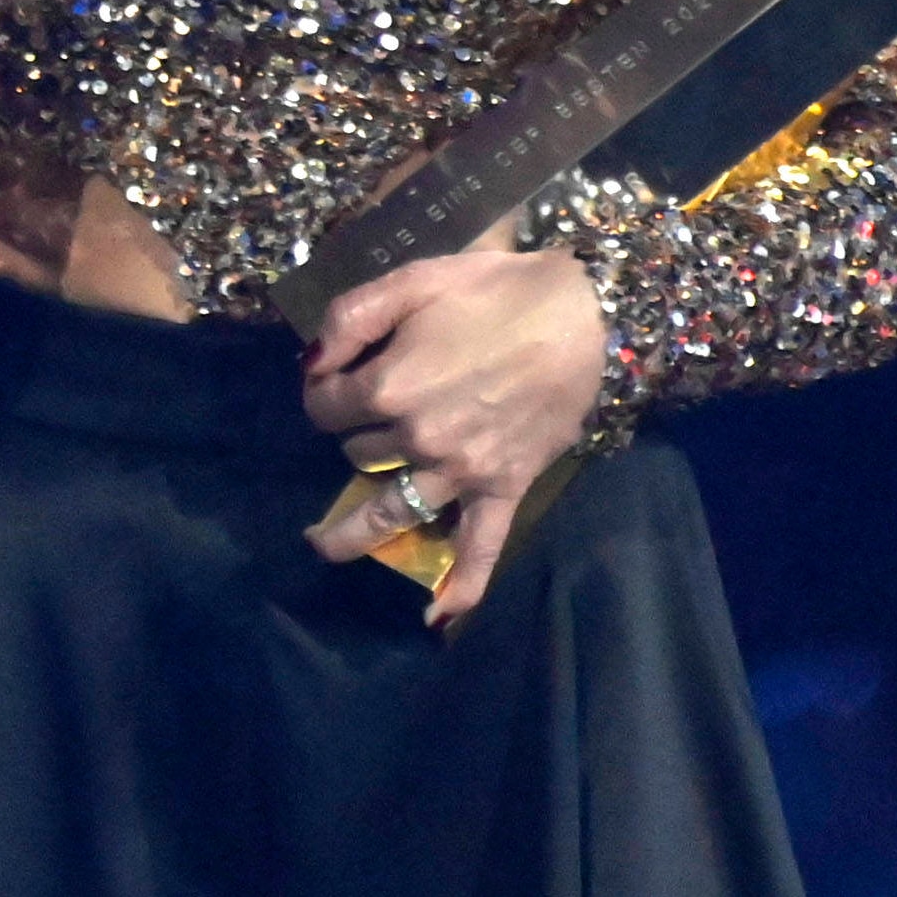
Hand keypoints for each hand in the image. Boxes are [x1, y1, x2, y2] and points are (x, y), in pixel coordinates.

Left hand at [299, 248, 608, 623]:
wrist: (583, 315)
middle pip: (358, 452)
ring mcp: (460, 472)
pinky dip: (460, 586)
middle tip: (365, 415)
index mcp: (389, 386)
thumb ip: (351, 317)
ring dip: (353, 534)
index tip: (333, 378)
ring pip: (391, 513)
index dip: (322, 390)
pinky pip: (481, 548)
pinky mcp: (503, 488)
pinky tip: (436, 617)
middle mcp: (417, 438)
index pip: (324, 406)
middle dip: (353, 433)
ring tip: (321, 546)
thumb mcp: (412, 279)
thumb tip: (313, 362)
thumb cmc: (495, 290)